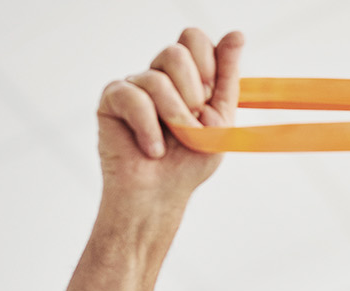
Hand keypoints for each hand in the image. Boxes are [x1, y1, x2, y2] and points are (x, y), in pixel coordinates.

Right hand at [97, 28, 243, 204]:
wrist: (160, 197)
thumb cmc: (188, 164)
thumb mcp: (220, 120)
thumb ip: (228, 77)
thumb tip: (237, 34)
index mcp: (186, 76)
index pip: (193, 39)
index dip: (206, 64)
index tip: (209, 98)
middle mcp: (159, 75)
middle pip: (176, 52)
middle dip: (192, 94)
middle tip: (191, 124)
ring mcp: (134, 86)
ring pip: (157, 78)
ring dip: (174, 117)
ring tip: (172, 143)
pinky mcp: (112, 100)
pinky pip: (133, 98)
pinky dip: (148, 128)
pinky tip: (152, 150)